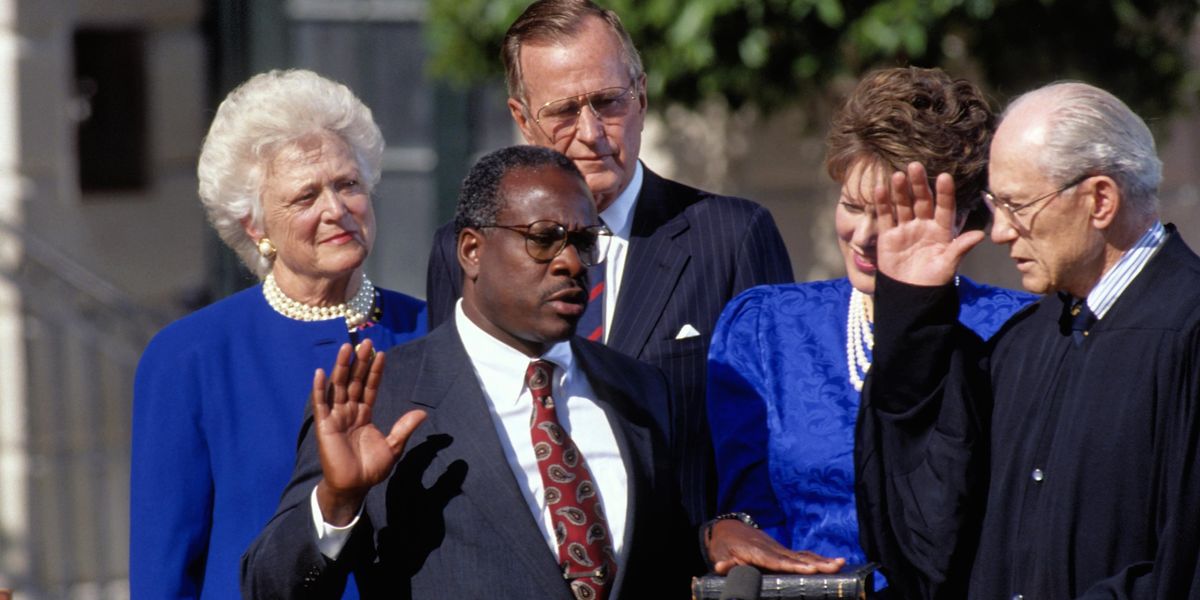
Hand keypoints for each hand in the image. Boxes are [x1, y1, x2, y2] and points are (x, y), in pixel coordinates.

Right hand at [313, 340, 426, 524]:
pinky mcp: (324, 426)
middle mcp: (350, 412)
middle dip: (360, 362)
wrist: (354, 487)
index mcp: (365, 414)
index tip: (381, 353)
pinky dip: (319, 389)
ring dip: (342, 367)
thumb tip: (422, 413)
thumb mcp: (393, 447)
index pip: (370, 387)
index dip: (375, 371)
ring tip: (347, 348)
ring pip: (338, 387)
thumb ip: (404, 428)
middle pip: (355, 382)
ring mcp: (336, 417)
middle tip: (366, 342)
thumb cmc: (371, 469)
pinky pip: (321, 404)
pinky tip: (320, 372)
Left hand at [708, 520, 844, 575]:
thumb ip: (724, 562)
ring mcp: (779, 548)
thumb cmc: (724, 545)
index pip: (777, 561)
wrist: (728, 529)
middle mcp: (772, 548)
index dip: (793, 566)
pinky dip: (817, 559)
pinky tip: (833, 562)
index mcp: (757, 551)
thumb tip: (722, 567)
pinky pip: (802, 555)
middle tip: (836, 566)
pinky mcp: (782, 550)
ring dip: (822, 560)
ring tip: (841, 563)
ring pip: (803, 555)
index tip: (810, 570)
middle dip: (817, 563)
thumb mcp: (719, 554)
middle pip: (796, 558)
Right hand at [875, 162, 985, 286]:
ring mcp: (905, 229)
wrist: (909, 295)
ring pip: (903, 205)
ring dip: (900, 190)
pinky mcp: (888, 236)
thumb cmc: (933, 282)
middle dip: (919, 184)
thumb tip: (980, 235)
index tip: (945, 177)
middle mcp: (924, 225)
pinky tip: (880, 189)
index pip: (944, 207)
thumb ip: (960, 248)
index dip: (945, 193)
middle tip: (916, 166)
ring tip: (898, 175)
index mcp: (942, 231)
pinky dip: (882, 203)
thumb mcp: (948, 265)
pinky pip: (885, 216)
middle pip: (922, 200)